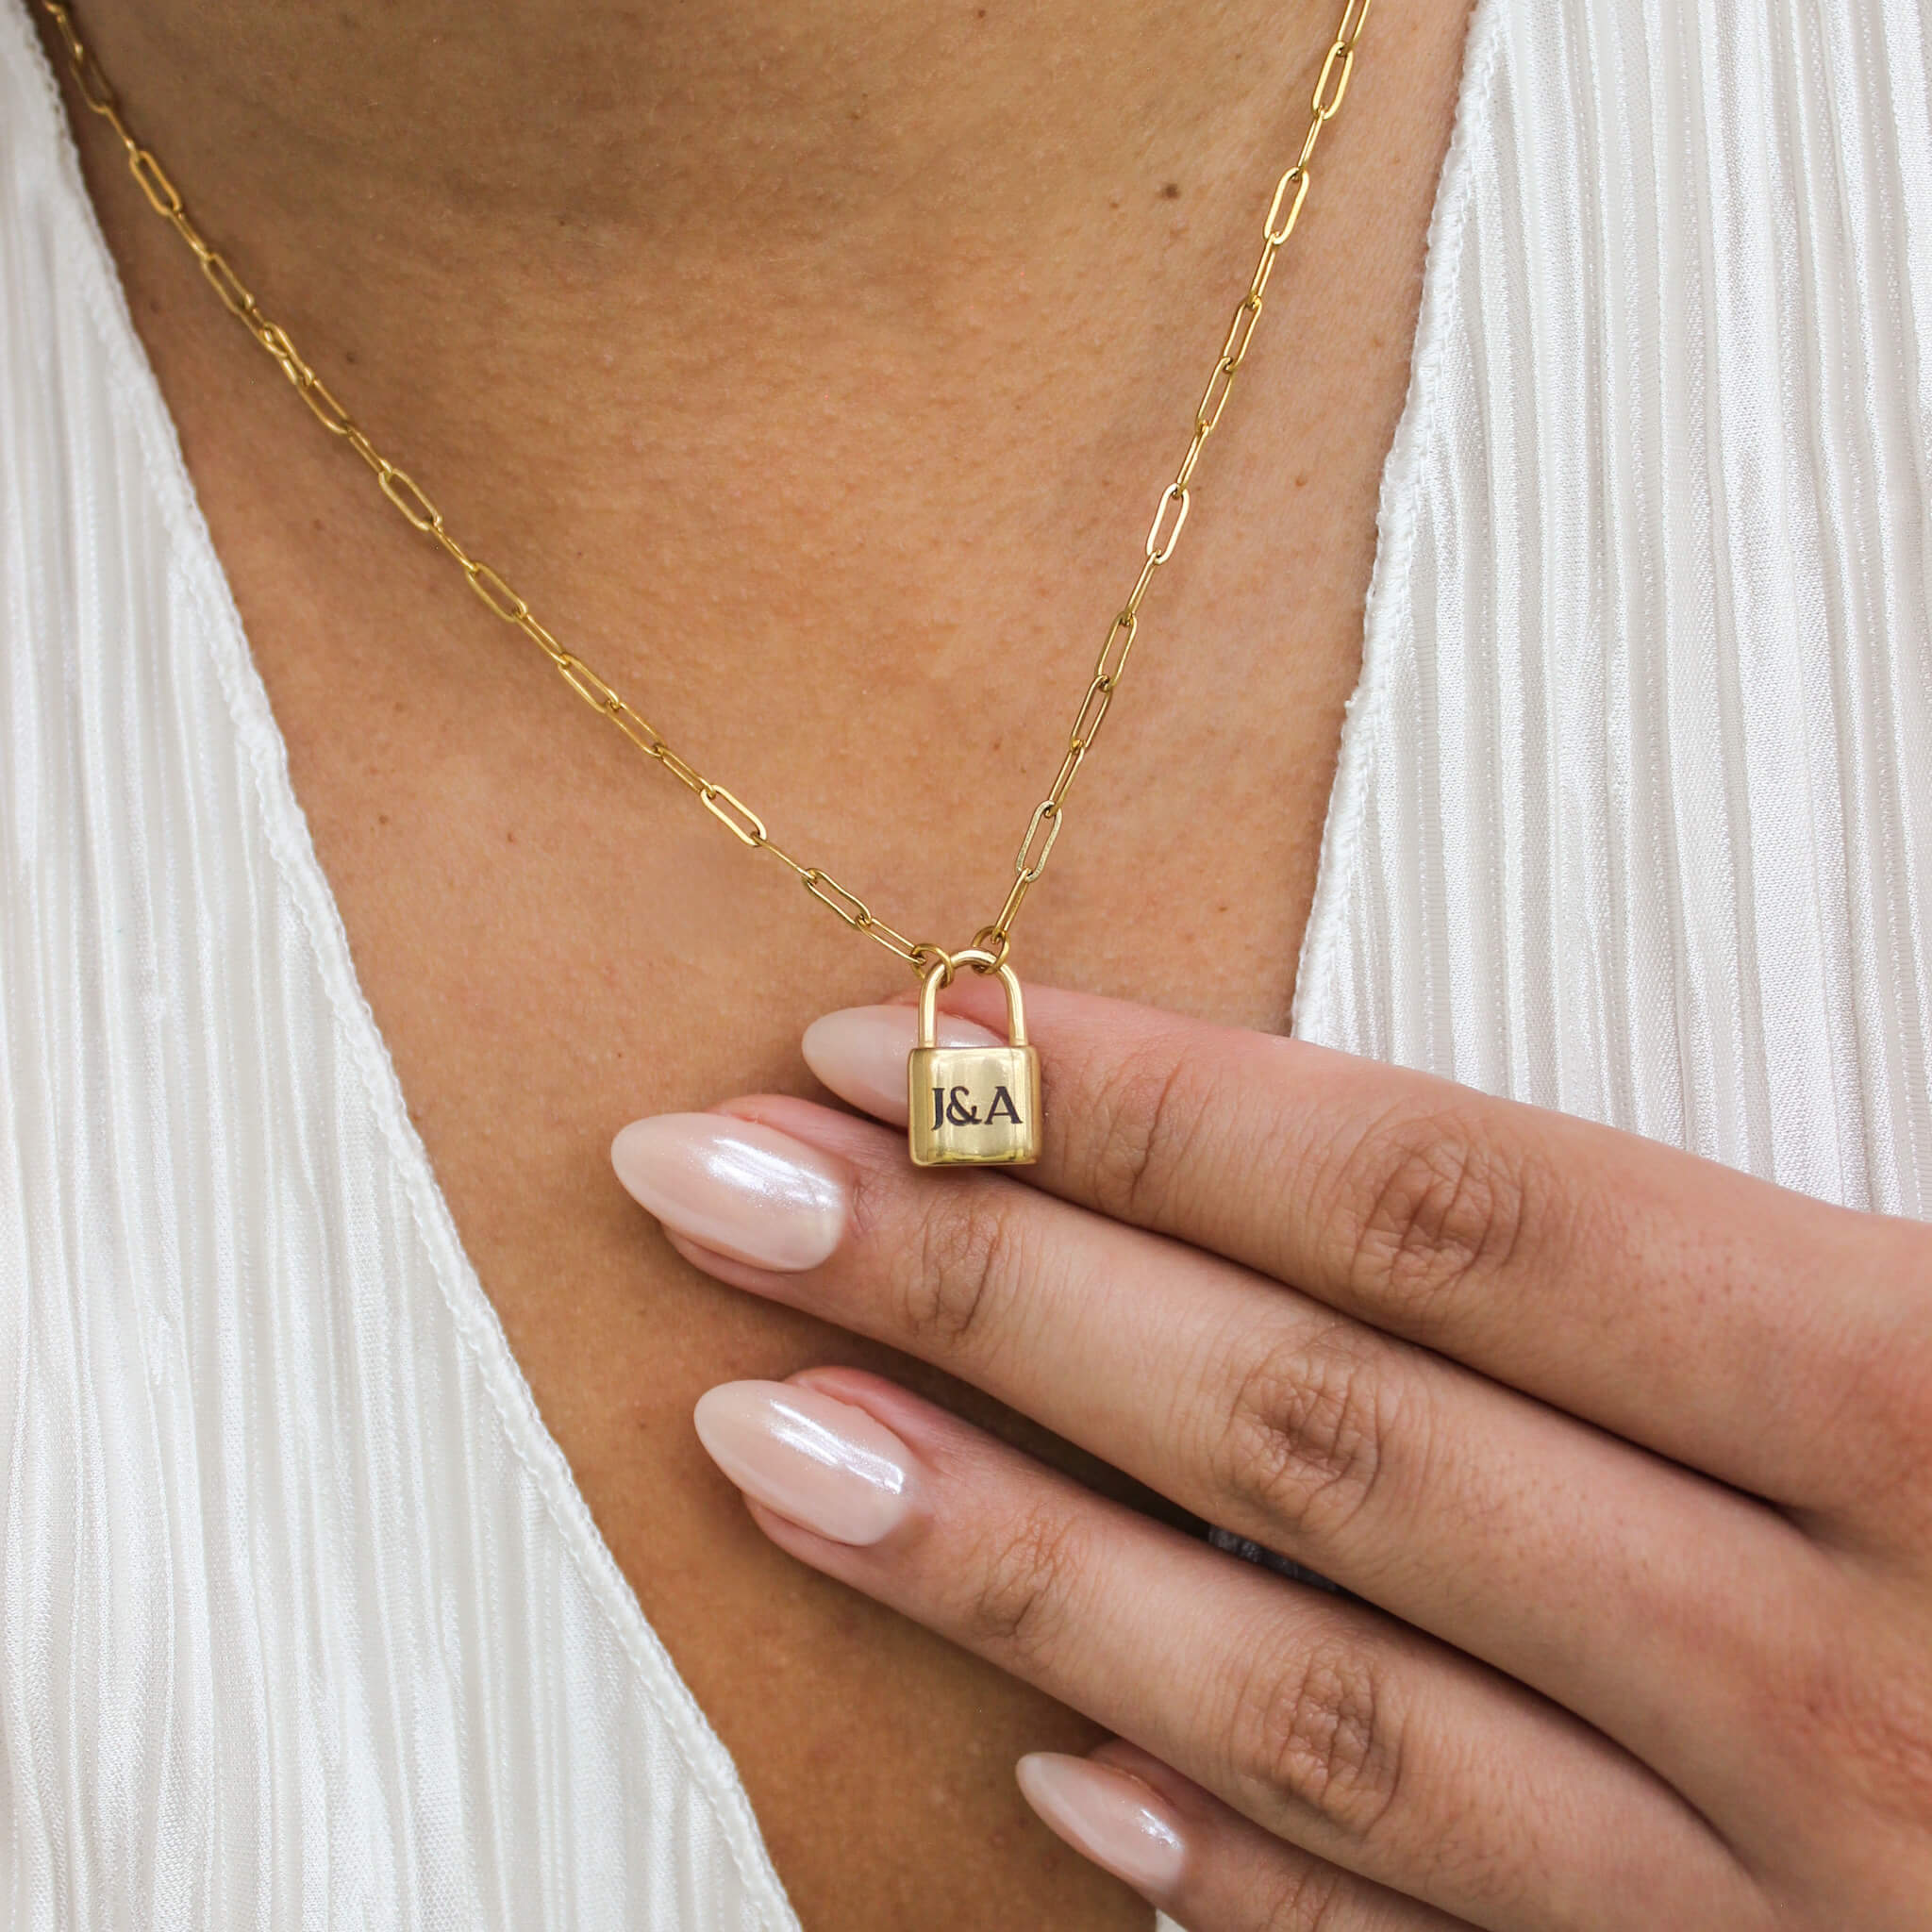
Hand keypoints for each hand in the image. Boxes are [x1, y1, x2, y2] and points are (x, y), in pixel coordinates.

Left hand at [609, 982, 1931, 1929]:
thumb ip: (1767, 1264)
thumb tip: (1407, 1180)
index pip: (1437, 1204)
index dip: (1136, 1108)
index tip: (892, 1036)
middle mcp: (1857, 1672)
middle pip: (1319, 1426)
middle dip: (979, 1290)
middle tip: (703, 1180)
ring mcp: (1793, 1916)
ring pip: (1320, 1704)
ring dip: (1009, 1567)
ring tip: (758, 1441)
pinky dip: (1235, 1875)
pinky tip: (1045, 1771)